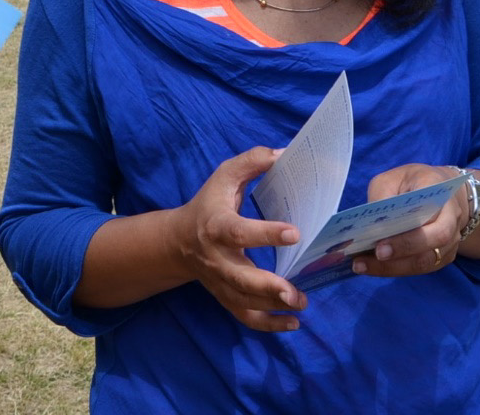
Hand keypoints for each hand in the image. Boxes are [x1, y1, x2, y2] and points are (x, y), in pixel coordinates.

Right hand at [173, 146, 305, 331]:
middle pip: (240, 278)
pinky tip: (293, 323)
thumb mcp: (223, 176)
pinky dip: (268, 325)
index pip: (239, 232)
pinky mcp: (225, 296)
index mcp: (217, 226)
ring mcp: (220, 281)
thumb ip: (250, 162)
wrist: (178, 240)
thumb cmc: (209, 204)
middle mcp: (217, 258)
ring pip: (244, 301)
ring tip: (301, 303)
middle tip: (295, 292)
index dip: (266, 234)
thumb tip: (283, 154)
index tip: (295, 233)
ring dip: (273, 307)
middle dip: (268, 287)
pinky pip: (245, 316)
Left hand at [350, 164, 465, 277]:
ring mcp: (451, 240)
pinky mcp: (443, 256)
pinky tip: (372, 268)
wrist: (441, 192)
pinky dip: (396, 269)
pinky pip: (421, 267)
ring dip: (394, 267)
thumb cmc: (411, 183)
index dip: (410, 232)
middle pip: (435, 240)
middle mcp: (452, 218)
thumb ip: (382, 196)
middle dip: (402, 250)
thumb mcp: (391, 179)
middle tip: (374, 255)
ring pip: (427, 260)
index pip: (432, 214)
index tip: (381, 243)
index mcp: (440, 193)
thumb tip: (370, 224)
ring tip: (363, 266)